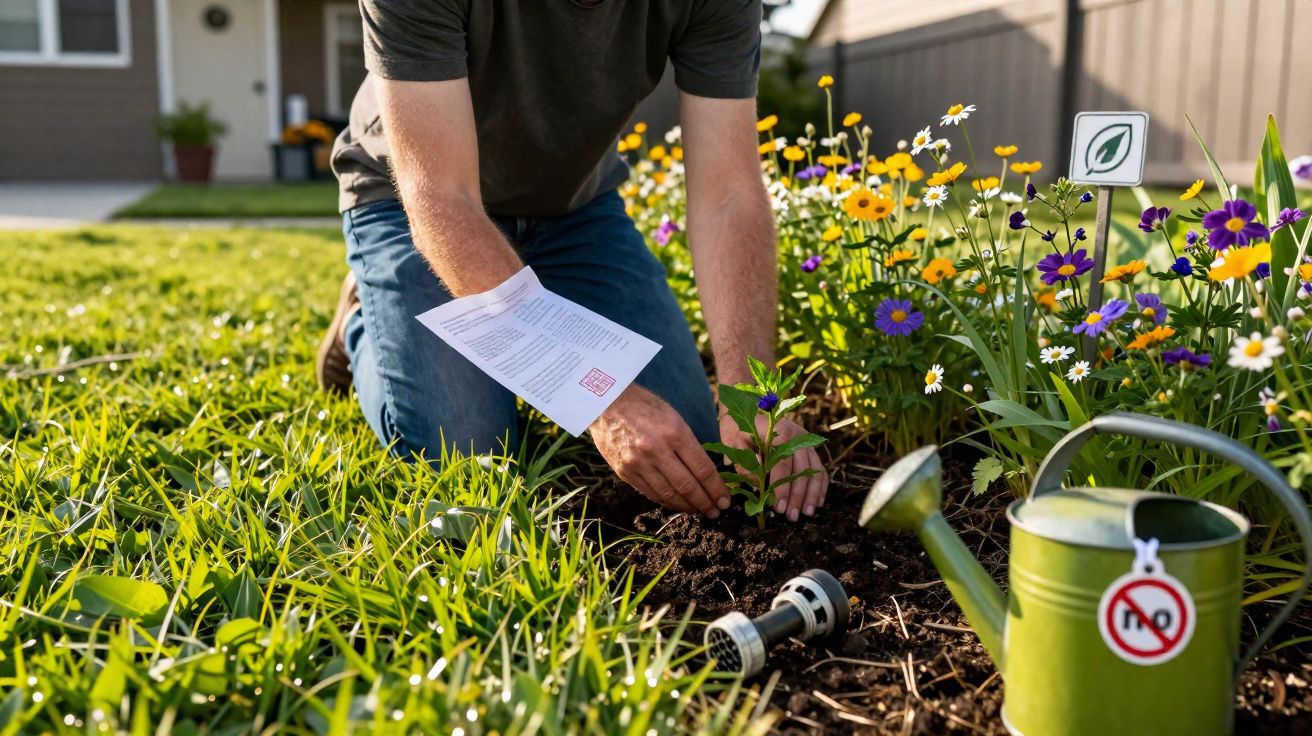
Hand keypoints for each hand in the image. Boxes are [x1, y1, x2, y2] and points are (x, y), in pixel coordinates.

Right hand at [591, 385, 731, 517]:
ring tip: (699, 512)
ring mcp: (638, 463)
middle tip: (716, 513)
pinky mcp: (624, 472)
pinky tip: (677, 505)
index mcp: (674, 432)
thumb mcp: (673, 417)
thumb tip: (706, 474)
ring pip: (669, 495)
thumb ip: (689, 445)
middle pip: (688, 486)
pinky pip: (650, 493)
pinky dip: (666, 502)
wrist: (605, 403)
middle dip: (705, 503)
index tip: (726, 501)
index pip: (702, 469)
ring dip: (687, 507)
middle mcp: (656, 450)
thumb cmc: (645, 407)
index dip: (716, 489)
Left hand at [718, 412, 827, 521]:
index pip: (782, 464)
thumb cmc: (738, 427)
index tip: (778, 507)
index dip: (781, 487)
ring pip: (814, 470)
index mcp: (777, 432)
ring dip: (812, 494)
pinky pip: (820, 468)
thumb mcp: (734, 441)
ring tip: (807, 513)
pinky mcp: (810, 447)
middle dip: (797, 496)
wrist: (748, 406)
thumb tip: (759, 482)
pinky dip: (820, 486)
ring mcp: (806, 441)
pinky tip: (818, 502)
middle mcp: (796, 435)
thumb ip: (745, 461)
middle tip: (791, 516)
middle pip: (801, 469)